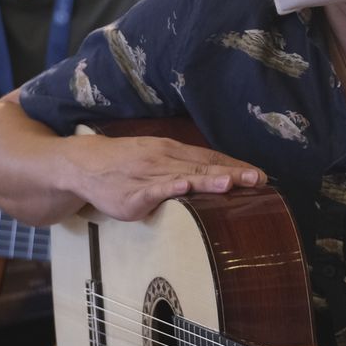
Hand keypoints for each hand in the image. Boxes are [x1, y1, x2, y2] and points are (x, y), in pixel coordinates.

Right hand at [67, 134, 263, 221]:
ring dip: (208, 179)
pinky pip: (155, 191)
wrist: (84, 165)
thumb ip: (184, 166)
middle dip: (232, 173)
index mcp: (172, 150)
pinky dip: (170, 188)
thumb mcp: (157, 158)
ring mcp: (149, 176)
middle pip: (203, 166)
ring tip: (230, 182)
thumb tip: (217, 175)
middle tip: (258, 179)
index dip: (235, 166)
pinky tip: (184, 187)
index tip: (261, 175)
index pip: (210, 157)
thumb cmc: (125, 165)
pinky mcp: (134, 194)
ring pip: (183, 176)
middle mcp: (164, 159)